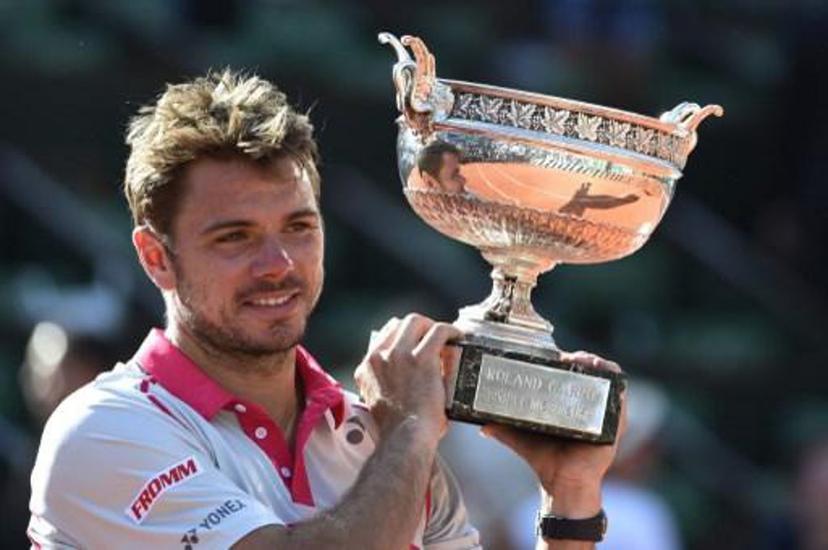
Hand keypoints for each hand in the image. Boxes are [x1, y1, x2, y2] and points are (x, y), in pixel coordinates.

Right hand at [354, 314, 461, 439]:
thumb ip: (386, 383)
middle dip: (417, 327)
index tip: (415, 340)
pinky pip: (438, 331)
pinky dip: (450, 330)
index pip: (384, 335)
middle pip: (399, 324)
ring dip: (431, 325)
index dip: (402, 335)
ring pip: (416, 321)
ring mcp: (399, 355)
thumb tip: (404, 376)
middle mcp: (380, 357)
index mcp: (367, 367)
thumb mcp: (379, 401)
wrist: (404, 438)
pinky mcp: (422, 358)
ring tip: (444, 334)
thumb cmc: (398, 429)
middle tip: (431, 335)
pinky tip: (457, 337)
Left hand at [482, 351, 626, 515]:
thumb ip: (502, 429)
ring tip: (588, 361)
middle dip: (585, 360)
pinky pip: (621, 402)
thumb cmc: (544, 459)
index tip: (558, 356)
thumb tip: (481, 426)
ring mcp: (603, 415)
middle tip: (571, 358)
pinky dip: (617, 388)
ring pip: (609, 383)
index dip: (570, 361)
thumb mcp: (521, 437)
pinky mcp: (614, 426)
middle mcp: (589, 407)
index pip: (574, 374)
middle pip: (592, 374)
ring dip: (601, 367)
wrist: (560, 484)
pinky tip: (607, 377)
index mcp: (570, 405)